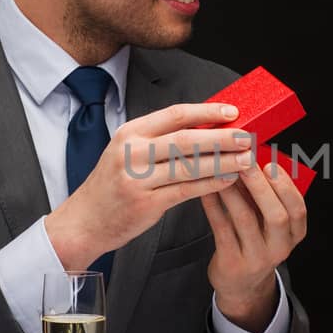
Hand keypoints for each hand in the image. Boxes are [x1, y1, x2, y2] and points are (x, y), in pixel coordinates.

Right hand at [45, 103, 253, 269]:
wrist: (84, 221)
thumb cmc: (112, 186)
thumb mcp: (127, 152)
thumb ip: (159, 140)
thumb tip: (206, 129)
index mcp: (130, 133)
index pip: (175, 115)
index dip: (207, 112)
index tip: (233, 111)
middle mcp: (132, 152)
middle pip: (186, 139)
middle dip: (222, 137)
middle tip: (248, 136)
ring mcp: (138, 178)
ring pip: (189, 165)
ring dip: (222, 162)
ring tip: (246, 159)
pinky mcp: (146, 203)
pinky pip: (186, 190)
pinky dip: (210, 184)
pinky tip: (228, 180)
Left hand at [202, 160, 306, 330]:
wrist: (242, 285)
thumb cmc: (256, 242)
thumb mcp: (270, 224)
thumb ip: (266, 197)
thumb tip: (251, 159)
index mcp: (294, 235)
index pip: (298, 210)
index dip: (286, 187)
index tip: (271, 165)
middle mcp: (279, 248)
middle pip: (276, 217)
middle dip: (260, 186)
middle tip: (245, 163)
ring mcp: (256, 258)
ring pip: (244, 219)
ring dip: (233, 191)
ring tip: (222, 170)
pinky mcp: (231, 262)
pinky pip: (221, 228)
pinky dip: (214, 205)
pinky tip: (206, 189)